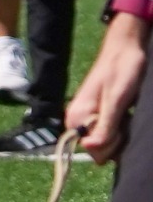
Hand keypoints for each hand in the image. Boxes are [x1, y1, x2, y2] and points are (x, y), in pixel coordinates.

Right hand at [68, 15, 147, 162]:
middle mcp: (77, 121)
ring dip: (120, 134)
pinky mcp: (97, 114)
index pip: (92, 151)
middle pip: (99, 149)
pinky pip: (108, 133)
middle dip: (116, 140)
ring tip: (126, 114)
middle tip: (125, 117)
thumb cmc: (122, 72)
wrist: (126, 49)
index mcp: (76, 119)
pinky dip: (121, 128)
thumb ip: (105, 126)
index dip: (110, 144)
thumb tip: (91, 149)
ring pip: (106, 142)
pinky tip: (126, 114)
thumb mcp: (117, 101)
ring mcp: (87, 118)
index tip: (121, 127)